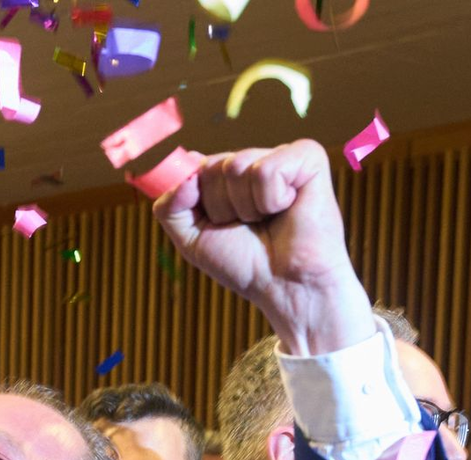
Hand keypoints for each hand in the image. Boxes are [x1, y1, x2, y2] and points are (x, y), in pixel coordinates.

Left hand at [154, 141, 374, 355]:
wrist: (285, 285)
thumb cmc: (243, 263)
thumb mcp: (191, 240)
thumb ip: (170, 209)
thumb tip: (185, 177)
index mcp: (227, 177)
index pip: (194, 169)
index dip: (196, 200)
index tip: (214, 222)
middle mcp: (251, 161)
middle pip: (212, 167)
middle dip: (222, 208)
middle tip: (247, 226)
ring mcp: (279, 156)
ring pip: (236, 166)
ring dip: (246, 207)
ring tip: (266, 220)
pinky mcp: (307, 156)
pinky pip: (266, 169)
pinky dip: (271, 200)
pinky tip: (287, 208)